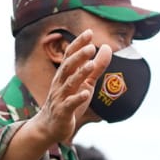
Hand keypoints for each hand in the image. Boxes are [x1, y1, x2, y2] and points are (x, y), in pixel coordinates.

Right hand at [31, 29, 109, 146]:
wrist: (51, 127)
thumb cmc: (69, 101)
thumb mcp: (86, 83)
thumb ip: (97, 67)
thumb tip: (107, 48)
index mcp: (65, 75)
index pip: (70, 55)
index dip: (78, 44)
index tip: (89, 32)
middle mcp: (60, 83)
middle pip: (68, 67)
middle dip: (79, 56)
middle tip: (91, 47)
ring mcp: (60, 97)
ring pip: (69, 84)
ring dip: (80, 74)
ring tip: (91, 65)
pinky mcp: (63, 112)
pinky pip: (70, 104)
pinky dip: (77, 98)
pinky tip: (86, 93)